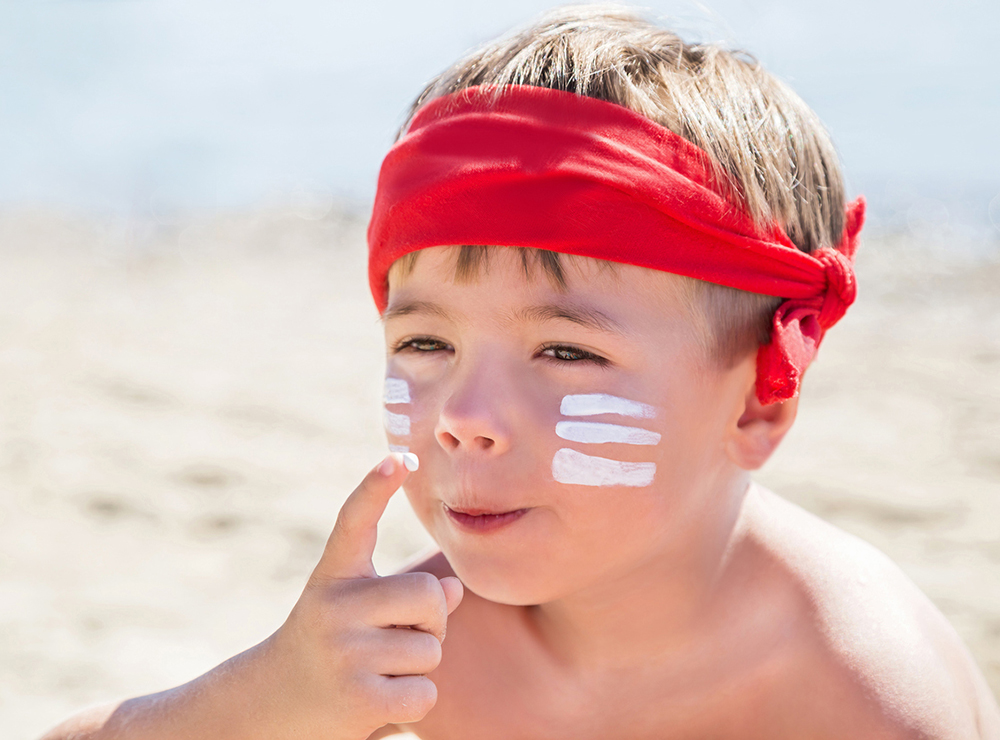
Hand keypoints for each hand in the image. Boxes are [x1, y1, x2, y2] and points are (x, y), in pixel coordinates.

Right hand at [252, 453, 462, 739]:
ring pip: (431, 649)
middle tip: (402, 639)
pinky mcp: (355, 699)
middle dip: (432, 621)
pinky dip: (413, 702)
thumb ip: (403, 597)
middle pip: (426, 596)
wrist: (269, 706)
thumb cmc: (329, 649)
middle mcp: (333, 606)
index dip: (376, 488)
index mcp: (334, 575)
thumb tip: (452, 590)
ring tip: (377, 674)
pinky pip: (423, 692)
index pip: (355, 521)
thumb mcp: (354, 612)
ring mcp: (343, 652)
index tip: (399, 458)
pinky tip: (378, 704)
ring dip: (418, 667)